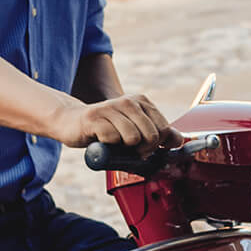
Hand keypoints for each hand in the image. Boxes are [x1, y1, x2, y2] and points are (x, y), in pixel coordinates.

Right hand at [51, 93, 180, 150]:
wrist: (71, 121)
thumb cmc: (106, 128)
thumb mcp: (134, 128)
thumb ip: (157, 133)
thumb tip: (178, 141)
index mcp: (141, 101)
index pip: (164, 129)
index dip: (158, 145)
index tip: (145, 147)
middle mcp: (128, 101)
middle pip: (152, 135)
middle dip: (143, 149)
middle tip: (129, 148)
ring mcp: (111, 108)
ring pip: (133, 138)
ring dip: (124, 148)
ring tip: (114, 143)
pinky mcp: (94, 119)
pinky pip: (113, 140)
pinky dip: (108, 147)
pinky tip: (101, 140)